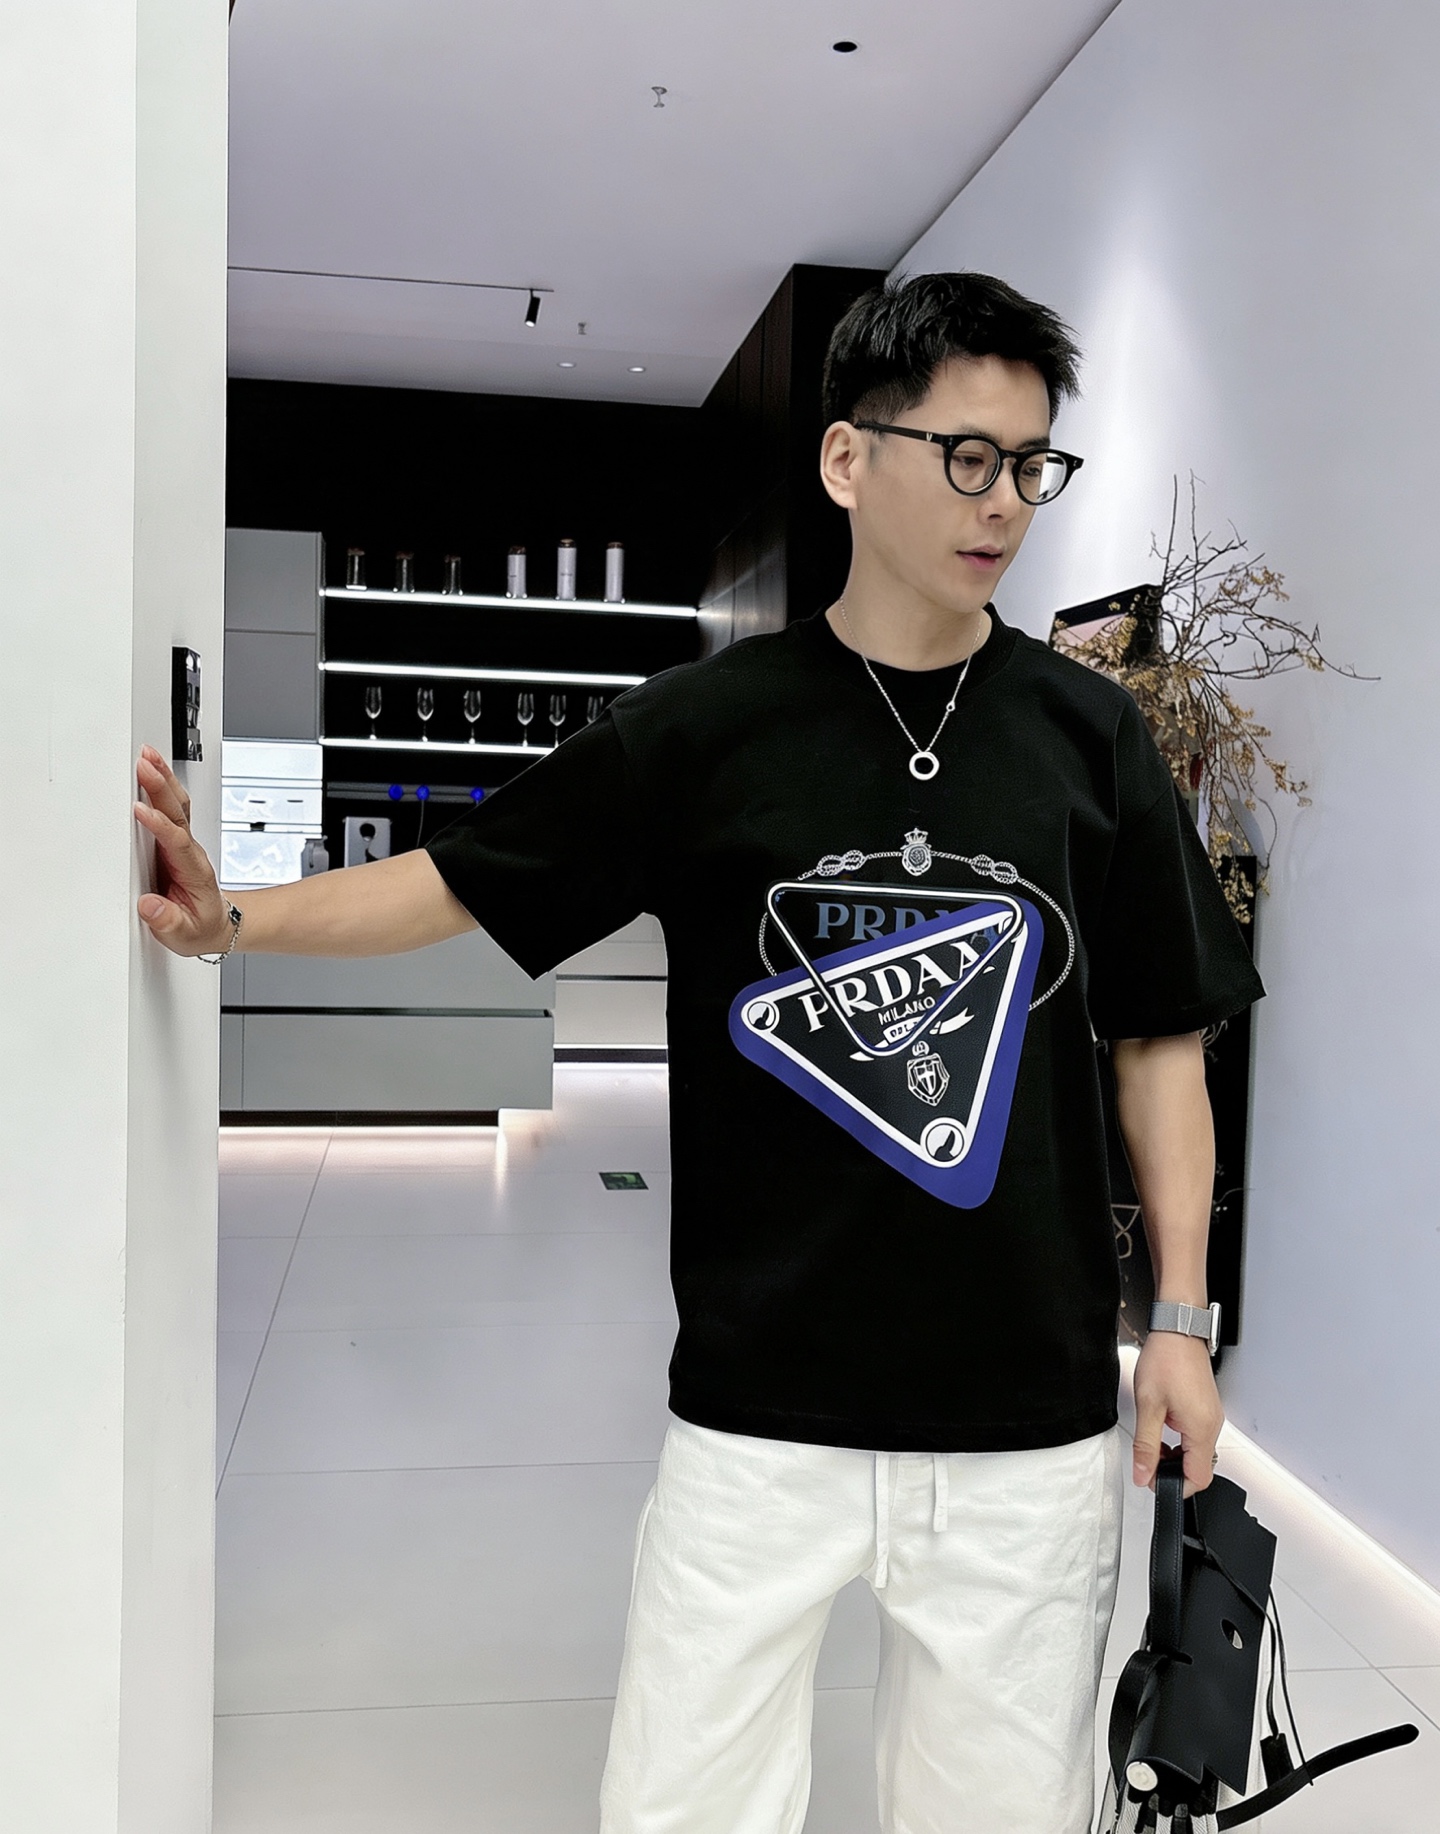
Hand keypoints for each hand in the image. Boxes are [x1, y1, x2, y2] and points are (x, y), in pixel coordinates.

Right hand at [134, 745, 229, 954]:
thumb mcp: (185, 935)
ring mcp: (183, 843)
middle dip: (160, 788)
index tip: (141, 811)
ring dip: (162, 779)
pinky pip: (170, 807)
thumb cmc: (200, 927)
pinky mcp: (175, 839)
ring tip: (147, 756)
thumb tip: (150, 907)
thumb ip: (168, 922)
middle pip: (177, 813)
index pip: (176, 842)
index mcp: (193, 872)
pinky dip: (161, 785)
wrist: (216, 925)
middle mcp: (190, 852)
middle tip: (144, 765)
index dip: (159, 826)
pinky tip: (152, 769)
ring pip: (176, 805)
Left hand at [1132, 1329, 1223, 1497]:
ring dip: (1175, 1455)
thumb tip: (1143, 1475)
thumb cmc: (1166, 1360)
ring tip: (1153, 1439)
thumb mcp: (1148, 1406)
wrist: (1177, 1331)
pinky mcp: (1207, 1408)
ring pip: (1197, 1452)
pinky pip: (1197, 1435)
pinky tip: (1164, 1425)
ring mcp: (1212, 1416)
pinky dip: (1180, 1440)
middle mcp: (1212, 1425)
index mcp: (1201, 1429)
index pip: (1198, 1478)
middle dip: (1173, 1471)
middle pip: (1199, 1467)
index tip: (1153, 1479)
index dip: (1175, 1486)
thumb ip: (1146, 1445)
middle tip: (1148, 1459)